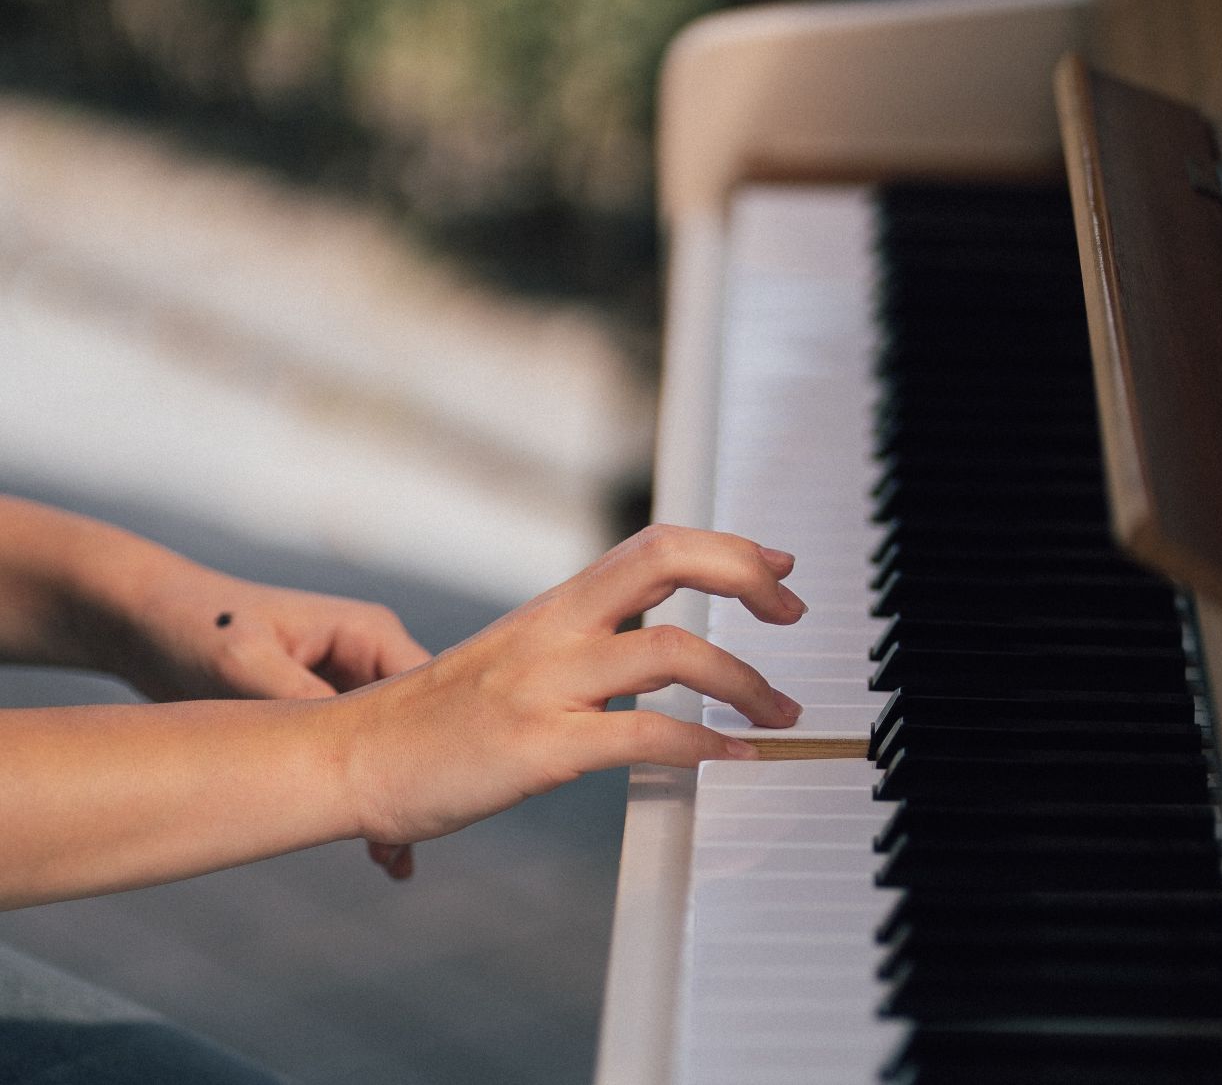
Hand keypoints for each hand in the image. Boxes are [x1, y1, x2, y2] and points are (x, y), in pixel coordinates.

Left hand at [115, 560, 432, 878]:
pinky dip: (357, 797)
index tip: (415, 811)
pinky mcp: (324, 712)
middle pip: (413, 730)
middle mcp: (368, 657)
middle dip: (409, 787)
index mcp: (368, 632)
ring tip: (392, 863)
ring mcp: (349, 686)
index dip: (427, 755)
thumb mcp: (245, 665)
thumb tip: (345, 752)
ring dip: (385, 798)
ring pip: (387, 751)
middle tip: (403, 854)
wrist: (144, 621)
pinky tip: (365, 847)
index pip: (427, 697)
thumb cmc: (194, 626)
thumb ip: (299, 703)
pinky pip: (355, 759)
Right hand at [336, 525, 804, 848]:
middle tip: (792, 610)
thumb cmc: (431, 722)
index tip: (776, 567)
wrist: (346, 758)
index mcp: (552, 609)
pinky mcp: (540, 747)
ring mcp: (546, 686)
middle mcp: (554, 632)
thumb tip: (649, 664)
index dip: (726, 548)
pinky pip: (645, 736)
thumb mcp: (512, 663)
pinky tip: (735, 756)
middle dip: (745, 574)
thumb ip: (579, 652)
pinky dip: (705, 744)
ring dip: (746, 681)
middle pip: (667, 561)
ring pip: (673, 651)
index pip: (654, 546)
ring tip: (783, 712)